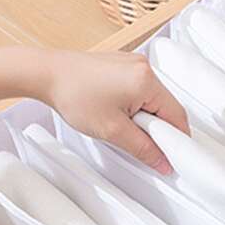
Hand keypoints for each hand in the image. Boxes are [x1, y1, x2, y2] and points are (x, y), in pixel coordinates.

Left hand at [40, 50, 188, 173]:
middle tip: (138, 141)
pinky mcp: (124, 64)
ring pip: (153, 97)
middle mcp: (144, 67)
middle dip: (156, 127)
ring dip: (144, 115)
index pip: (177, 115)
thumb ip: (143, 148)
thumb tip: (162, 161)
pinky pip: (141, 88)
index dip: (176, 138)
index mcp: (146, 81)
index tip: (172, 155)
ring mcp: (134, 63)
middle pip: (166, 105)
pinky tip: (116, 111)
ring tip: (120, 123)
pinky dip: (135, 103)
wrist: (47, 75)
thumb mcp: (112, 131)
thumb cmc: (73, 96)